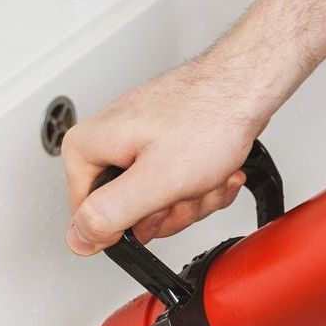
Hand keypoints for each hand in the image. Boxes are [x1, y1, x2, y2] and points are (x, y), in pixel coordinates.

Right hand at [61, 53, 268, 255]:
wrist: (247, 86)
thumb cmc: (209, 118)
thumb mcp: (155, 181)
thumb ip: (110, 214)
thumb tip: (78, 239)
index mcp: (87, 149)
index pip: (90, 219)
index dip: (131, 225)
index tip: (157, 210)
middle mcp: (106, 142)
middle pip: (131, 213)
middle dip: (171, 210)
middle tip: (189, 189)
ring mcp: (137, 142)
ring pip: (161, 201)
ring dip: (194, 197)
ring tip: (208, 174)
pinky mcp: (165, 143)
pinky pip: (179, 184)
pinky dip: (204, 184)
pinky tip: (218, 170)